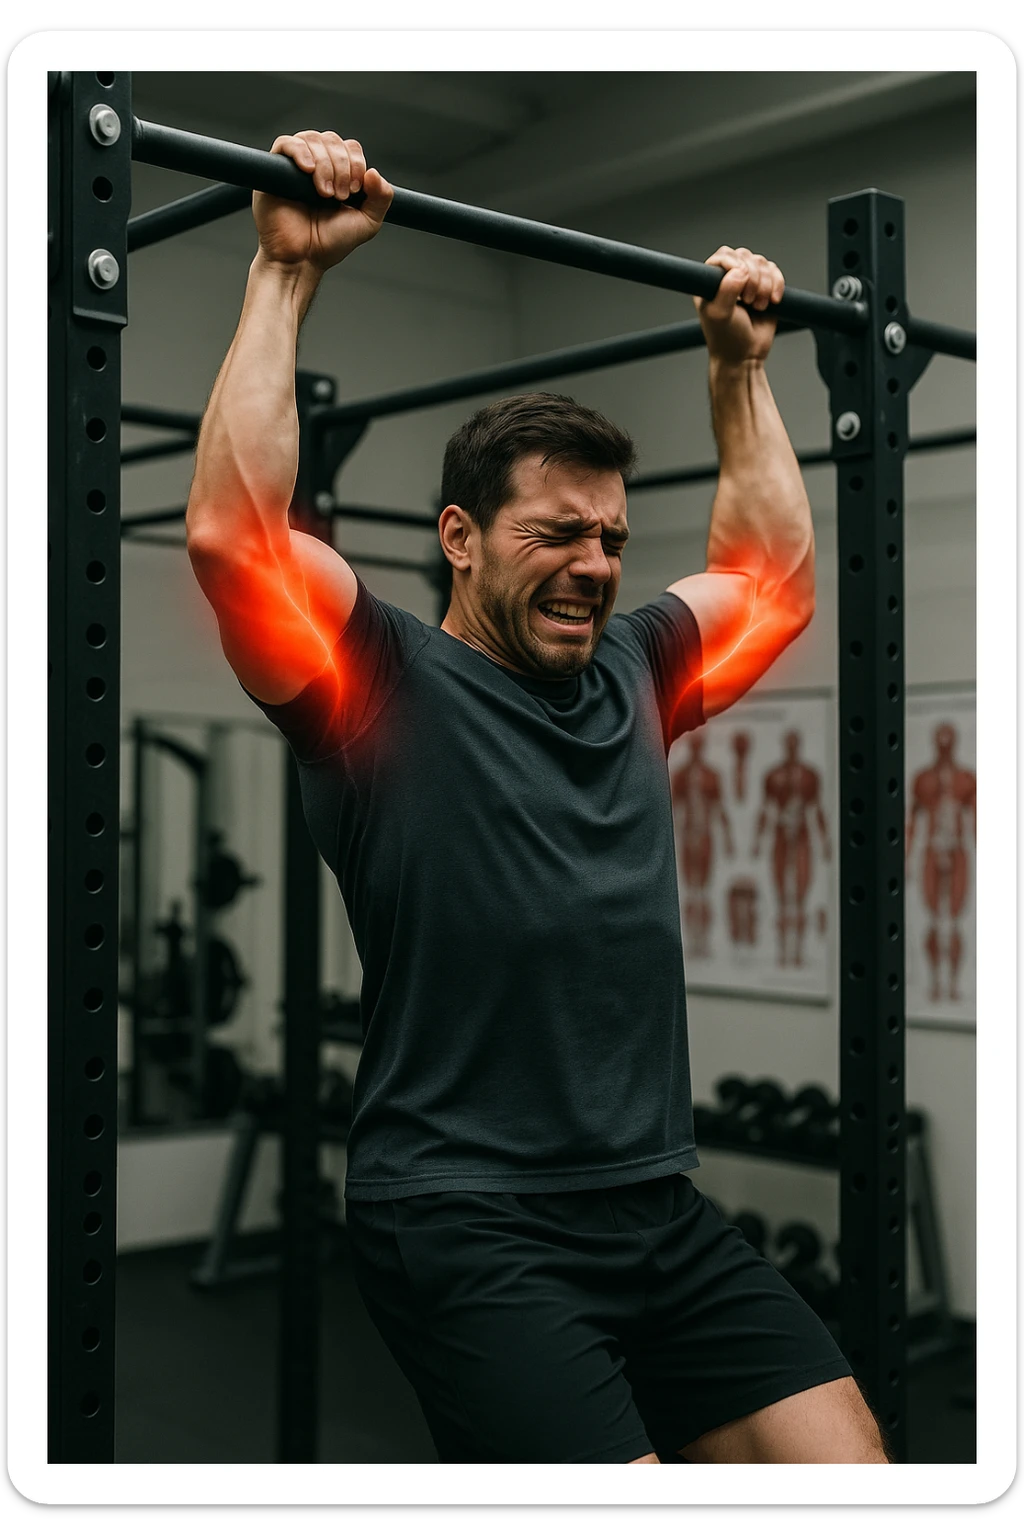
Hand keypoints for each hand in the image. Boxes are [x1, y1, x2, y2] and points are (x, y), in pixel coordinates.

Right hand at [253, 130, 392, 271]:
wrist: (301, 259)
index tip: (354, 191)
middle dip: (342, 165)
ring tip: (324, 194)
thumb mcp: (367, 223)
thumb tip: (375, 172)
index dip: (356, 162)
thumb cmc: (329, 243)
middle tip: (339, 196)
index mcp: (338, 174)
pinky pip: (286, 143)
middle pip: (332, 140)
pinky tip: (308, 170)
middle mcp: (317, 166)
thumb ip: (381, 198)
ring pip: (312, 139)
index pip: (349, 147)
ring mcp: (295, 166)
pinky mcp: (274, 170)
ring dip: (325, 164)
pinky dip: (300, 151)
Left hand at [694, 246, 784, 366]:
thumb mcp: (720, 315)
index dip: (735, 265)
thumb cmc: (726, 339)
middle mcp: (728, 277)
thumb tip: (740, 270)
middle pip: (746, 256)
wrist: (745, 356)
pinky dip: (777, 285)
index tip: (739, 287)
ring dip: (765, 285)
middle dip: (753, 278)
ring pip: (762, 263)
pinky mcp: (766, 286)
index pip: (724, 255)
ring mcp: (748, 280)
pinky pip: (775, 272)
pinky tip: (772, 301)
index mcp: (710, 282)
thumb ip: (726, 291)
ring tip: (758, 306)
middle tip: (748, 301)